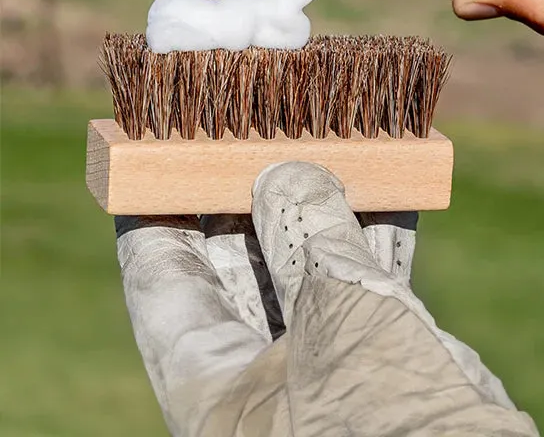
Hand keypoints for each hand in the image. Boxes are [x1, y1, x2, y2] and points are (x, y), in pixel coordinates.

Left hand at [116, 162, 536, 436]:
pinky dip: (374, 232)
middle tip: (251, 135)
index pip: (163, 286)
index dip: (156, 218)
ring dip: (321, 207)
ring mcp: (322, 364)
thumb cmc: (381, 415)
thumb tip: (286, 173)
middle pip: (236, 269)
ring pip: (307, 267)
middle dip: (247, 199)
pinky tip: (386, 184)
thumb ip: (307, 235)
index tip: (156, 162)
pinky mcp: (380, 352)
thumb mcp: (335, 313)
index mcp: (215, 392)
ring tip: (323, 144)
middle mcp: (260, 379)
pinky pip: (365, 279)